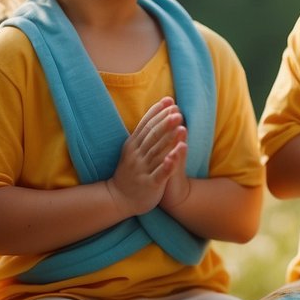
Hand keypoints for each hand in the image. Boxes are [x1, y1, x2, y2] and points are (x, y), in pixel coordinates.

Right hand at [107, 96, 187, 217]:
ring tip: (181, 127)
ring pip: (157, 152)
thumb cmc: (130, 172)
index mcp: (133, 145)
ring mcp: (142, 170)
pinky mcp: (150, 184)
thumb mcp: (133, 151)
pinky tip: (175, 157)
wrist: (118, 199)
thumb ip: (143, 135)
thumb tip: (155, 115)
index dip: (157, 112)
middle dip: (165, 123)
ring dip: (169, 139)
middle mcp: (136, 156)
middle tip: (177, 111)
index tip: (169, 100)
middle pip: (152, 136)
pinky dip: (168, 164)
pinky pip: (160, 173)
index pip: (145, 125)